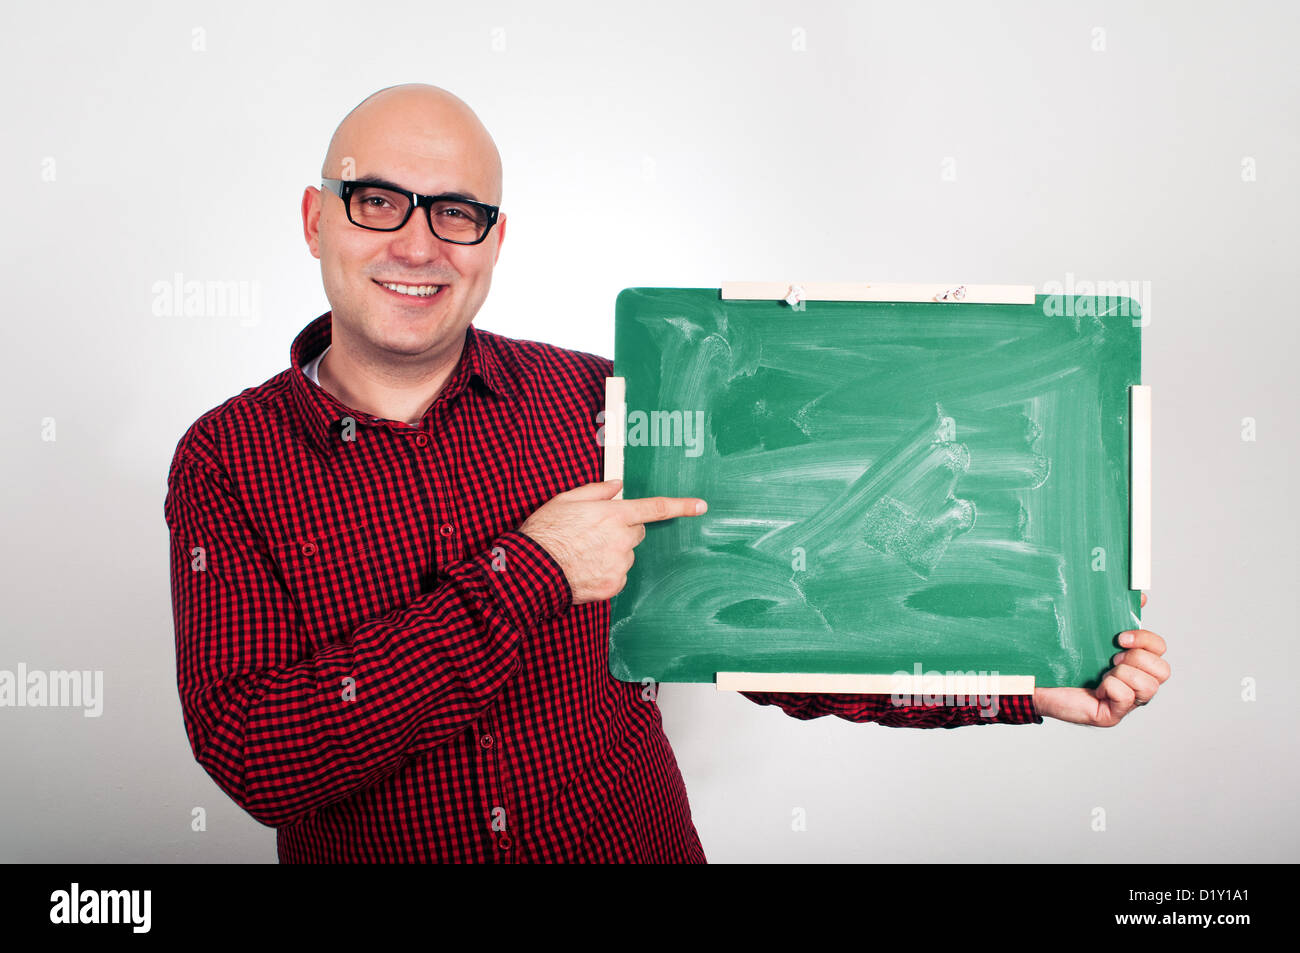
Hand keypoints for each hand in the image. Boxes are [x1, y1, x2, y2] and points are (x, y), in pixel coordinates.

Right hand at [518, 479, 705, 604]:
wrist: (532, 570)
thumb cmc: (545, 532)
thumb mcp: (565, 500)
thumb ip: (596, 491)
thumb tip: (617, 485)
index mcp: (613, 515)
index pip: (655, 508)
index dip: (681, 506)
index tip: (701, 506)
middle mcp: (621, 540)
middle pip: (638, 532)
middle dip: (623, 531)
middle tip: (594, 534)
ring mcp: (619, 565)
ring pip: (626, 555)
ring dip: (613, 553)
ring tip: (583, 553)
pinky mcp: (614, 586)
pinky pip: (618, 575)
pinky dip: (607, 572)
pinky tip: (585, 569)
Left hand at [1034, 592, 1169, 726]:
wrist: (1035, 681)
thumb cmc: (1063, 659)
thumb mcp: (1089, 634)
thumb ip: (1114, 615)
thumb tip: (1140, 597)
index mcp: (1134, 662)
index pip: (1160, 649)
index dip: (1146, 640)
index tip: (1120, 637)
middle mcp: (1136, 683)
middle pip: (1163, 670)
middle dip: (1137, 659)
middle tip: (1112, 659)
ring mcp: (1127, 702)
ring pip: (1149, 687)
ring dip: (1123, 675)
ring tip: (1104, 674)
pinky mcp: (1112, 715)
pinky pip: (1126, 699)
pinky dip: (1111, 689)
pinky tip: (1097, 690)